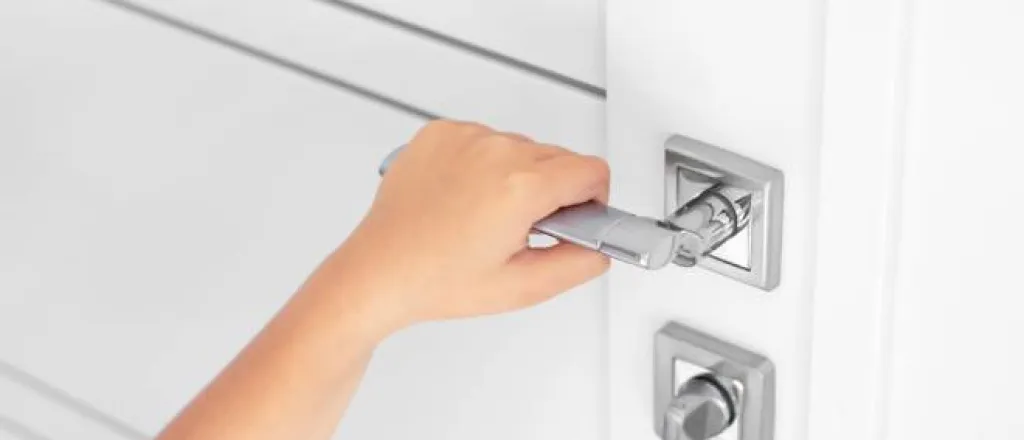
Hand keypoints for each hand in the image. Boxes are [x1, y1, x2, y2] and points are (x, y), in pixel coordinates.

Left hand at [313, 120, 610, 336]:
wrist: (377, 272)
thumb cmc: (434, 280)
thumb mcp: (521, 288)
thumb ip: (577, 265)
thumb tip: (598, 249)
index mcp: (520, 187)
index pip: (592, 171)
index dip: (593, 200)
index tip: (579, 218)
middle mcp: (494, 151)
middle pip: (560, 157)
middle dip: (555, 191)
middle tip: (525, 229)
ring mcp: (464, 138)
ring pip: (523, 147)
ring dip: (519, 176)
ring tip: (489, 216)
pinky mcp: (440, 134)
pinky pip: (485, 139)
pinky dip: (484, 164)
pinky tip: (466, 198)